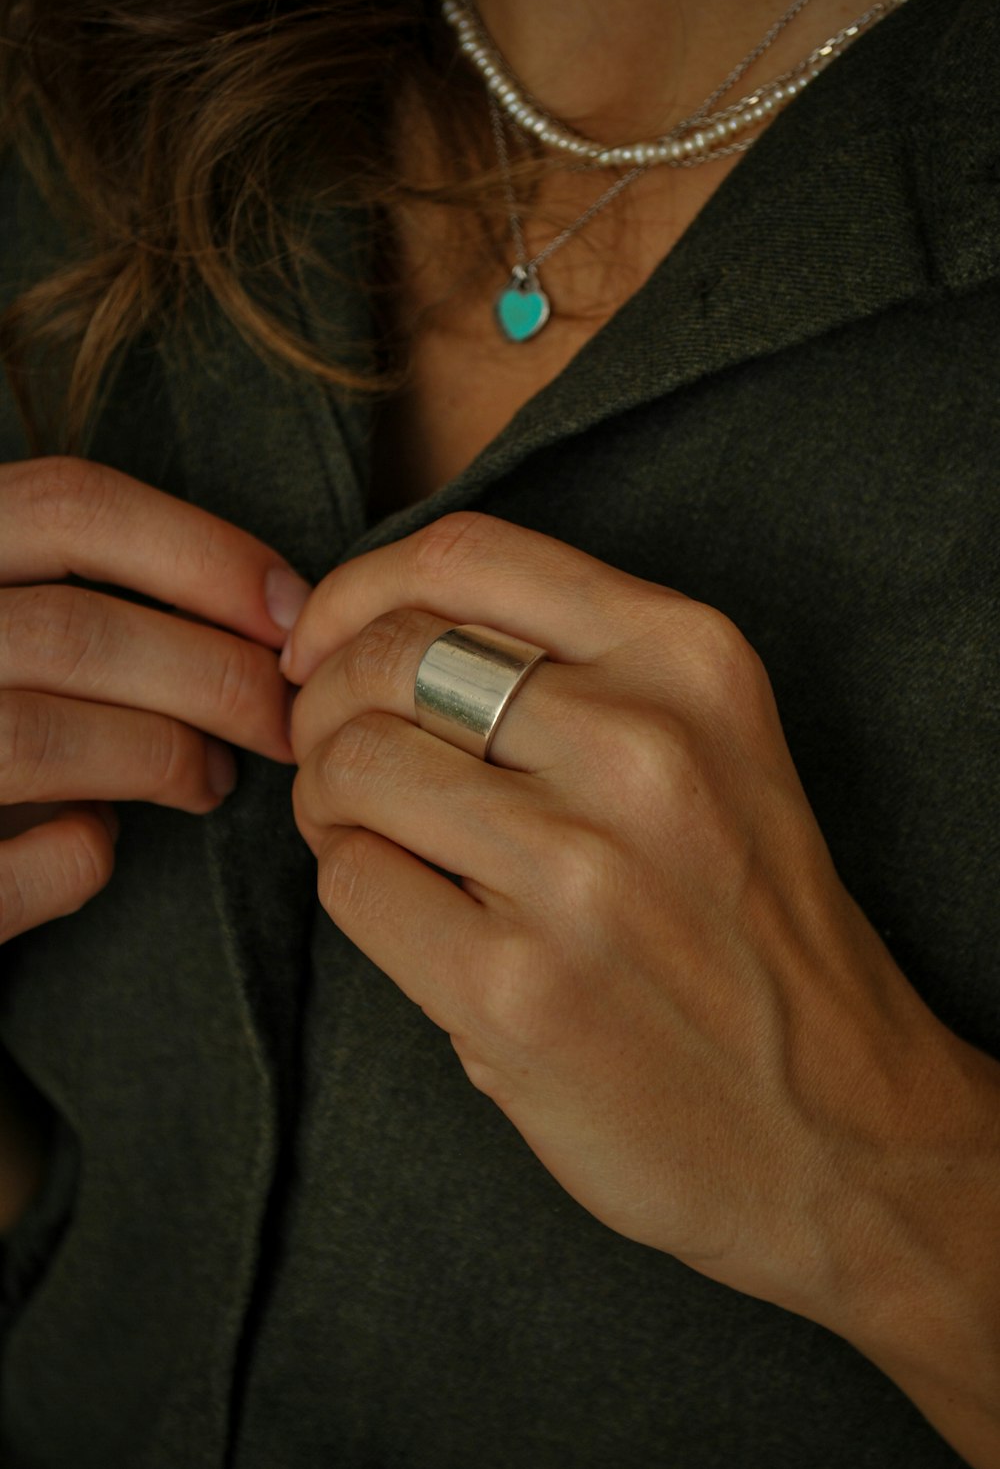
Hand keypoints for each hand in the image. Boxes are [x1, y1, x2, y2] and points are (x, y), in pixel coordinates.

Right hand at [0, 455, 308, 943]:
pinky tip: (95, 844)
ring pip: (41, 739)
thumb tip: (245, 616)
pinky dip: (76, 858)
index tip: (294, 613)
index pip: (68, 504)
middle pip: (74, 628)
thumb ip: (59, 593)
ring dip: (159, 758)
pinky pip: (5, 867)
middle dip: (213, 675)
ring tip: (210, 780)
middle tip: (280, 720)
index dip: (204, 552)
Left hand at [286, 513, 999, 1458]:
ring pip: (351, 764)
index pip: (464, 554)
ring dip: (328, 799)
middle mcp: (641, 744)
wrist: (836, 1126)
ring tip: (367, 835)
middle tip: (332, 756)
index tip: (325, 646)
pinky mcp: (515, 990)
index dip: (359, 592)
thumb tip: (368, 639)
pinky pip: (351, 883)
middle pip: (388, 656)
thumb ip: (569, 671)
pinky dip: (349, 885)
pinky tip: (403, 906)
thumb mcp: (709, 746)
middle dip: (323, 702)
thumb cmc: (748, 927)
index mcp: (691, 660)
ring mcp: (577, 870)